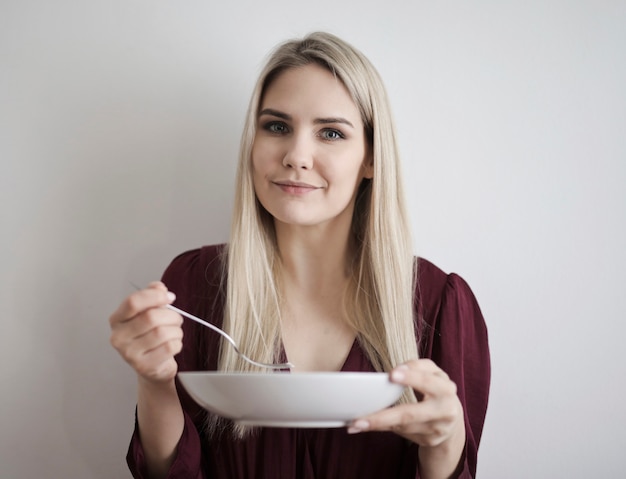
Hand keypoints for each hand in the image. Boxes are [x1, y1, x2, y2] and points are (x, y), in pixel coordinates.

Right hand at [109, 281, 182, 383]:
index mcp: (117, 319)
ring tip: (175, 332)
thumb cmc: (150, 336)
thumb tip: (159, 287)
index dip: (154, 296)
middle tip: (176, 318)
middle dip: (171, 315)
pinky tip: (173, 344)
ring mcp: (129, 354)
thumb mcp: (149, 312)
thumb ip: (152, 296)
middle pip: (151, 317)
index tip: (169, 296)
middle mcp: (118, 337)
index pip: (133, 302)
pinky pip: (169, 347)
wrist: (152, 366)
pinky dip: (177, 343)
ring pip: (162, 333)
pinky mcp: (144, 366)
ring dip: (176, 330)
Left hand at [348, 359, 464, 474]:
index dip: (411, 377)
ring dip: (377, 424)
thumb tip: (392, 374)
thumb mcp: (432, 372)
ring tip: (355, 423)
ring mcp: (436, 429)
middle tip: (360, 418)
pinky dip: (384, 428)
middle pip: (411, 413)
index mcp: (446, 389)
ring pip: (402, 426)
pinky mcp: (429, 440)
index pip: (427, 381)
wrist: (452, 417)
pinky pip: (402, 432)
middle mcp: (444, 411)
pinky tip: (368, 426)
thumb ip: (416, 367)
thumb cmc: (436, 388)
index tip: (391, 375)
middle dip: (385, 416)